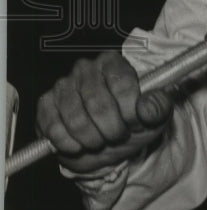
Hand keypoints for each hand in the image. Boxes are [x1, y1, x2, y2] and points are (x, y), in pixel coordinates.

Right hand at [36, 51, 173, 174]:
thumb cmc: (132, 124)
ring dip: (92, 139)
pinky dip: (68, 142)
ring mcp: (63, 85)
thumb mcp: (154, 117)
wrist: (109, 146)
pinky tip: (79, 145)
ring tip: (100, 141)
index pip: (122, 83)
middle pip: (98, 103)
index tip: (135, 124)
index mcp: (113, 63)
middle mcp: (85, 68)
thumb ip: (157, 108)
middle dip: (111, 129)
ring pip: (76, 118)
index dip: (130, 111)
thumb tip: (146, 107)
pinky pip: (53, 127)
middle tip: (117, 136)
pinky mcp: (45, 105)